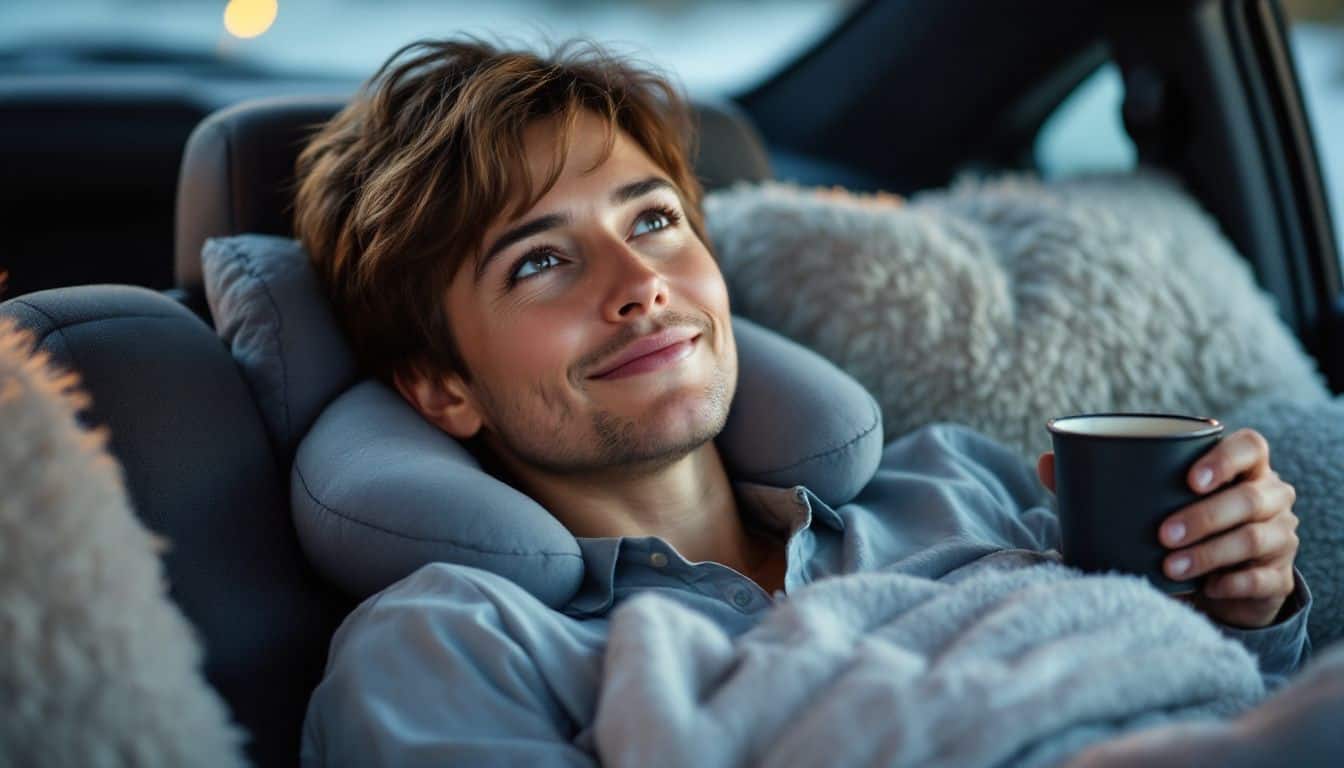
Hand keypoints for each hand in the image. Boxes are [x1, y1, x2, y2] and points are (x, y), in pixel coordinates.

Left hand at [1036, 429, 1299, 628]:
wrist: (1214, 578)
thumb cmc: (1174, 523)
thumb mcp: (1146, 501)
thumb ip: (1098, 479)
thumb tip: (1046, 460)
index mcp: (1241, 467)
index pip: (1251, 446)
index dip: (1226, 459)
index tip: (1189, 479)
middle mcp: (1269, 496)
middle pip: (1252, 498)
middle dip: (1207, 516)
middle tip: (1163, 535)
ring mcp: (1280, 537)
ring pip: (1256, 539)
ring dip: (1211, 553)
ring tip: (1170, 568)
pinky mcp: (1278, 577)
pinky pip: (1263, 579)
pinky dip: (1232, 584)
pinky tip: (1206, 589)